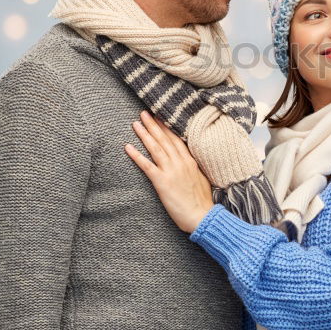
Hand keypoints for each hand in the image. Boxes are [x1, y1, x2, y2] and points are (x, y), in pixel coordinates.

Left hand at [125, 111, 214, 233]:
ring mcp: (171, 171)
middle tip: (144, 113)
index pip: (176, 139)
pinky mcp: (162, 182)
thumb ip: (193, 168)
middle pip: (164, 139)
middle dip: (153, 125)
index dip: (166, 127)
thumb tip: (187, 162)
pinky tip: (128, 147)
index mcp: (190, 161)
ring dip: (145, 134)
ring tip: (135, 123)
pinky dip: (137, 155)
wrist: (202, 216)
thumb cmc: (202, 202)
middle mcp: (181, 162)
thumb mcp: (201, 179)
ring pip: (156, 148)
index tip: (159, 117)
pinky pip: (147, 166)